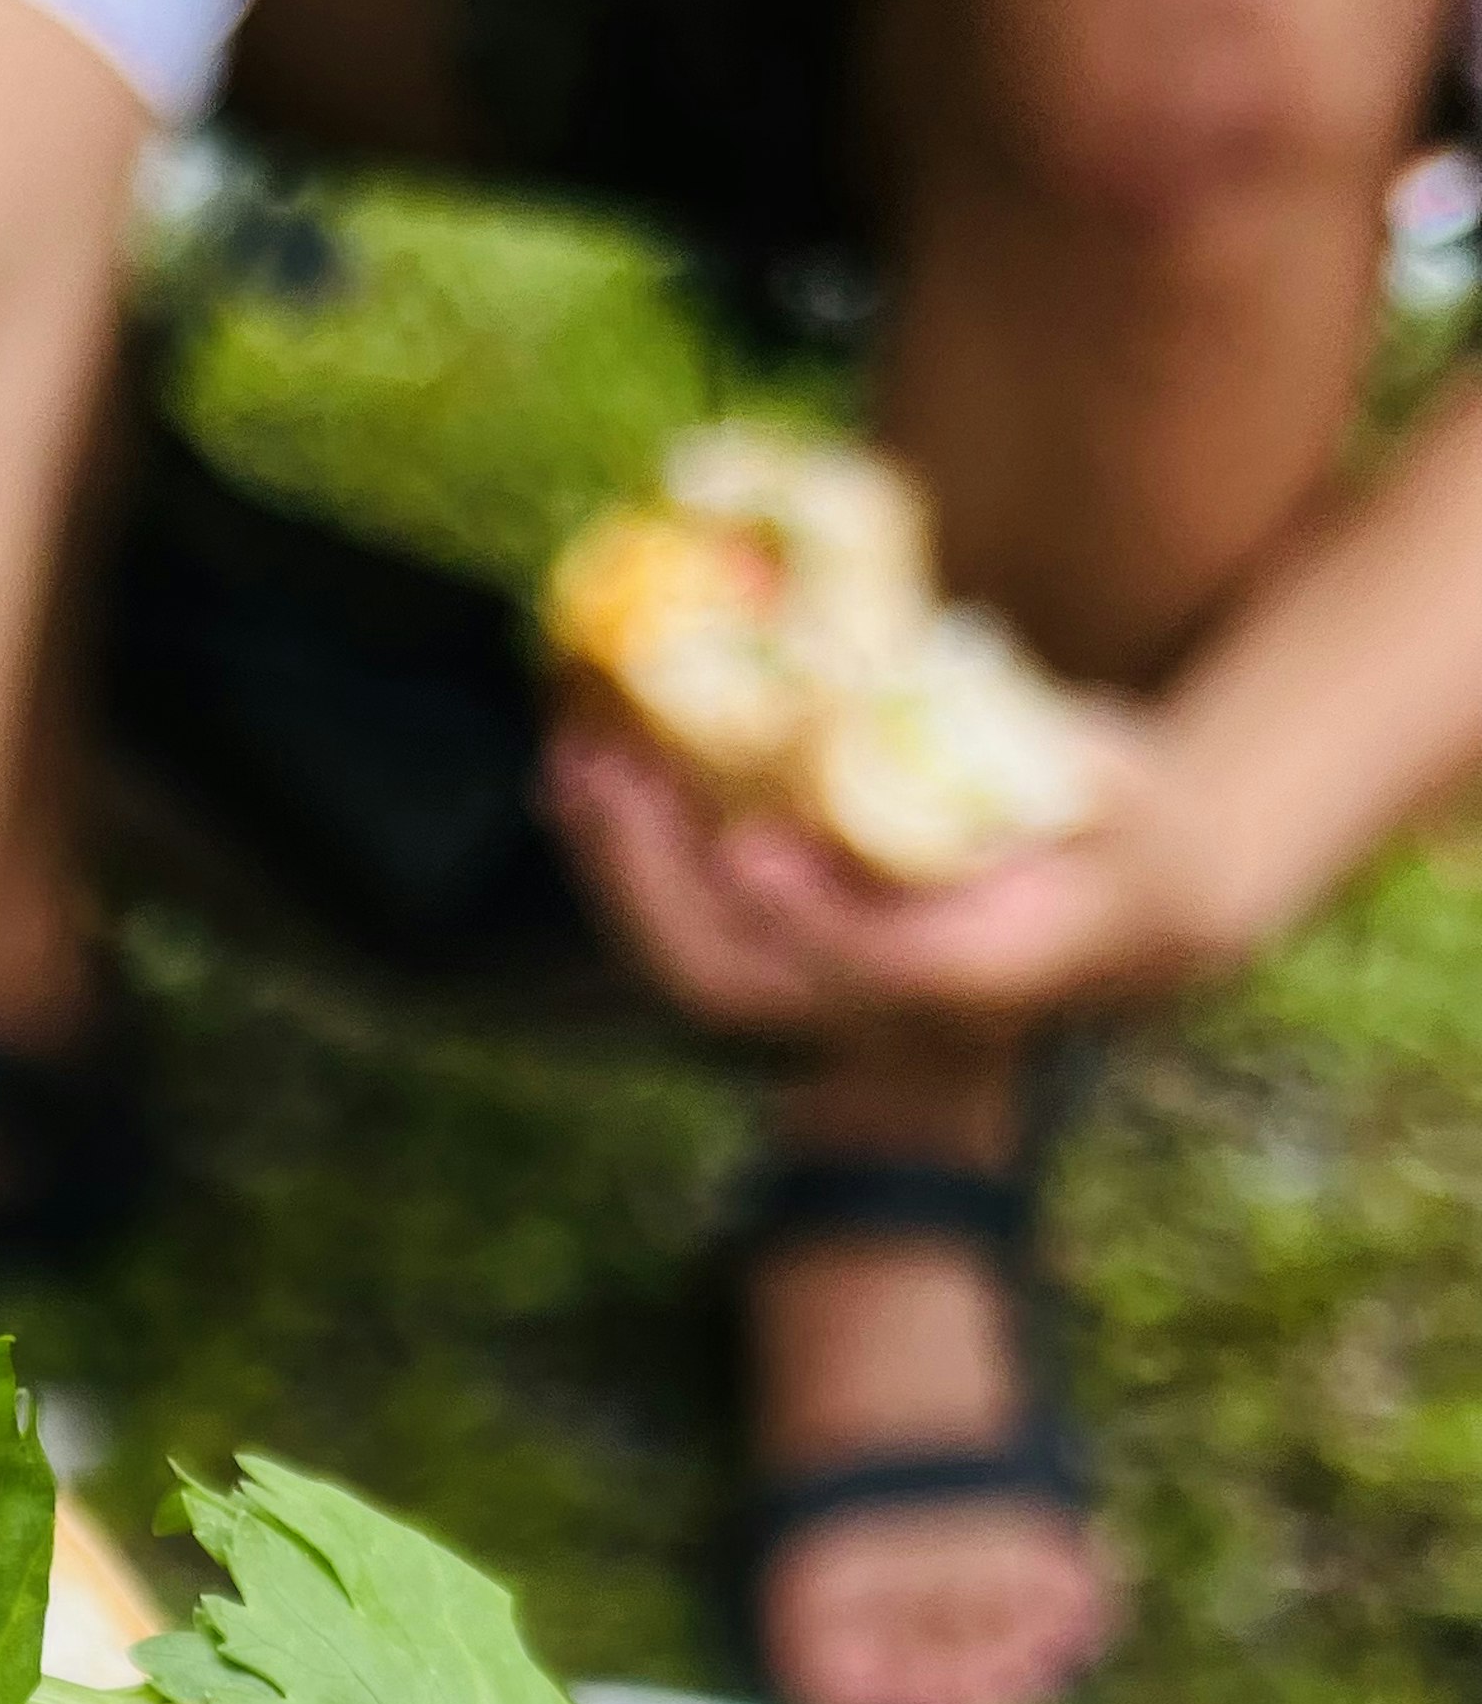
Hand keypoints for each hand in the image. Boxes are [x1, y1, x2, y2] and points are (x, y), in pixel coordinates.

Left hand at [544, 698, 1275, 1038]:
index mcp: (980, 968)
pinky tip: (585, 778)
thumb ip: (1068, 754)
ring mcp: (821, 999)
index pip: (885, 968)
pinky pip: (682, 932)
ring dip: (619, 869)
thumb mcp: (1128, 786)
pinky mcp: (779, 967)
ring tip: (575, 763)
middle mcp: (881, 1010)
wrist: (1111, 919)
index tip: (752, 850)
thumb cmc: (1123, 830)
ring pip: (691, 968)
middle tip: (610, 770)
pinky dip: (627, 862)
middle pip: (743, 981)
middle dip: (658, 884)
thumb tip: (960, 694)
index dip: (815, 921)